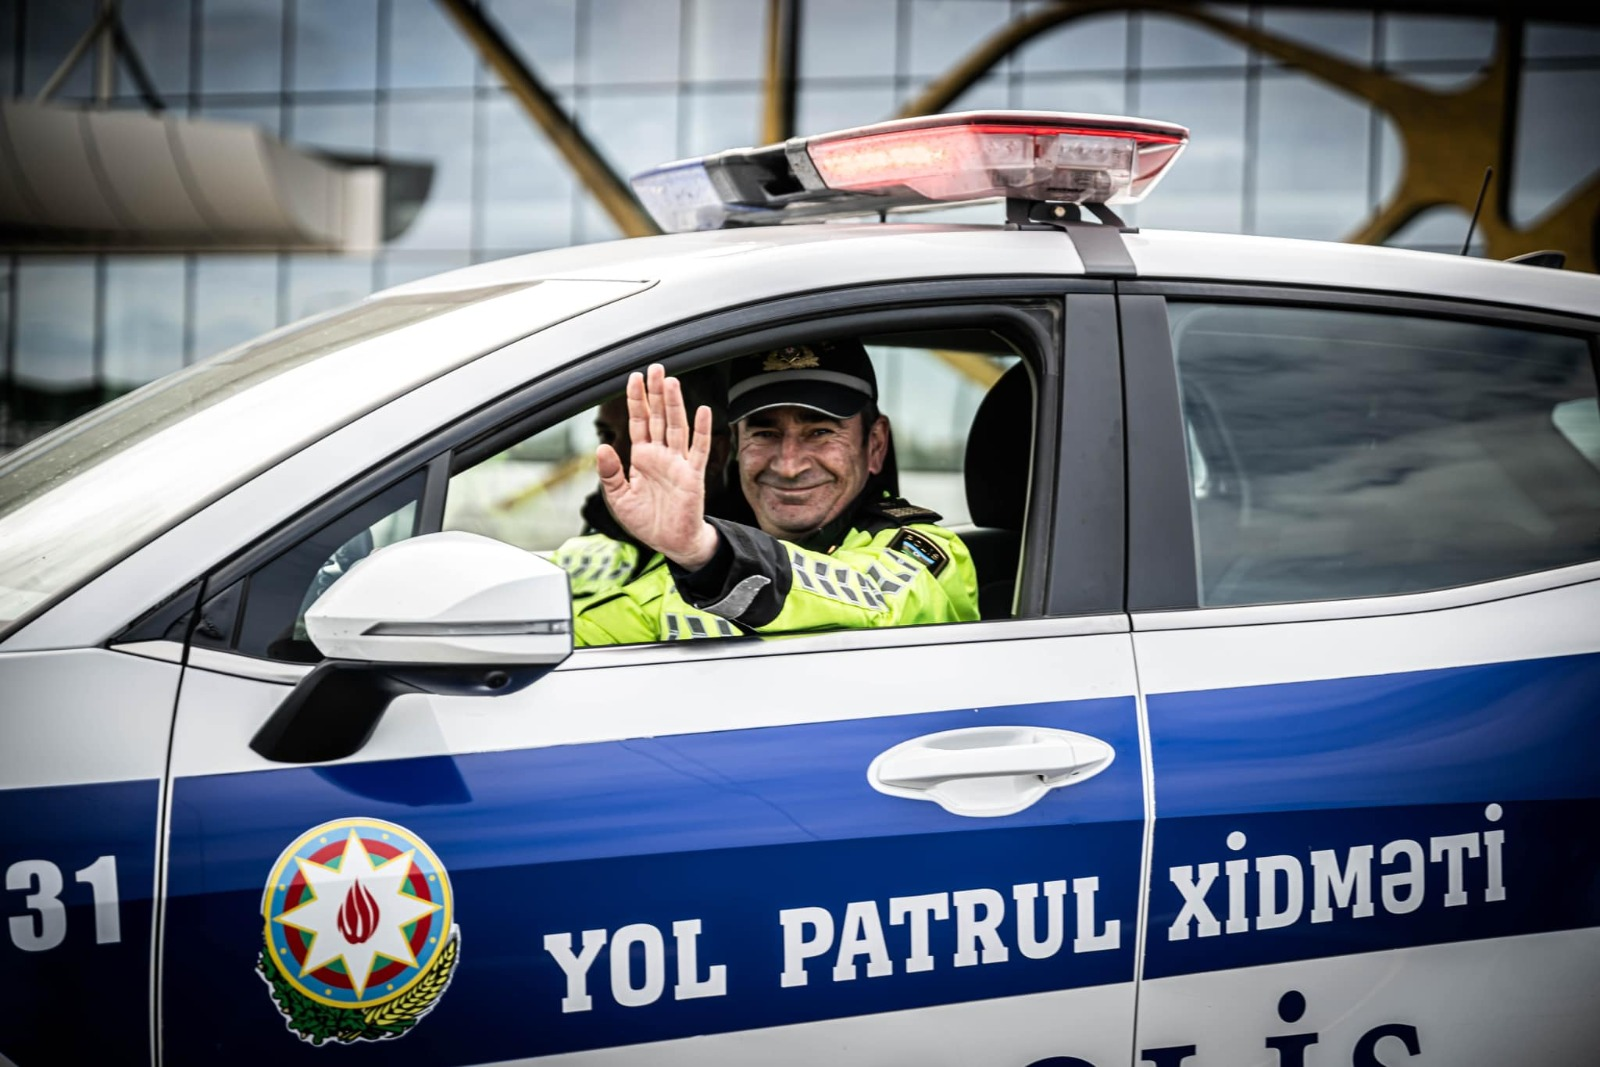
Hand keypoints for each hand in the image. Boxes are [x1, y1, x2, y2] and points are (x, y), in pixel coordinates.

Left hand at [596, 364, 719, 569]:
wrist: (670, 542)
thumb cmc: (647, 521)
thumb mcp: (620, 498)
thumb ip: (610, 473)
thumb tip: (601, 447)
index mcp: (642, 458)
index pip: (639, 422)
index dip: (636, 400)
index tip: (634, 378)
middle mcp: (661, 455)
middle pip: (659, 417)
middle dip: (656, 393)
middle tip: (655, 368)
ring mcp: (678, 463)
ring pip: (677, 427)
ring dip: (674, 405)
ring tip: (670, 382)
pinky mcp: (693, 476)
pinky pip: (699, 449)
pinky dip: (701, 430)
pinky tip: (703, 411)